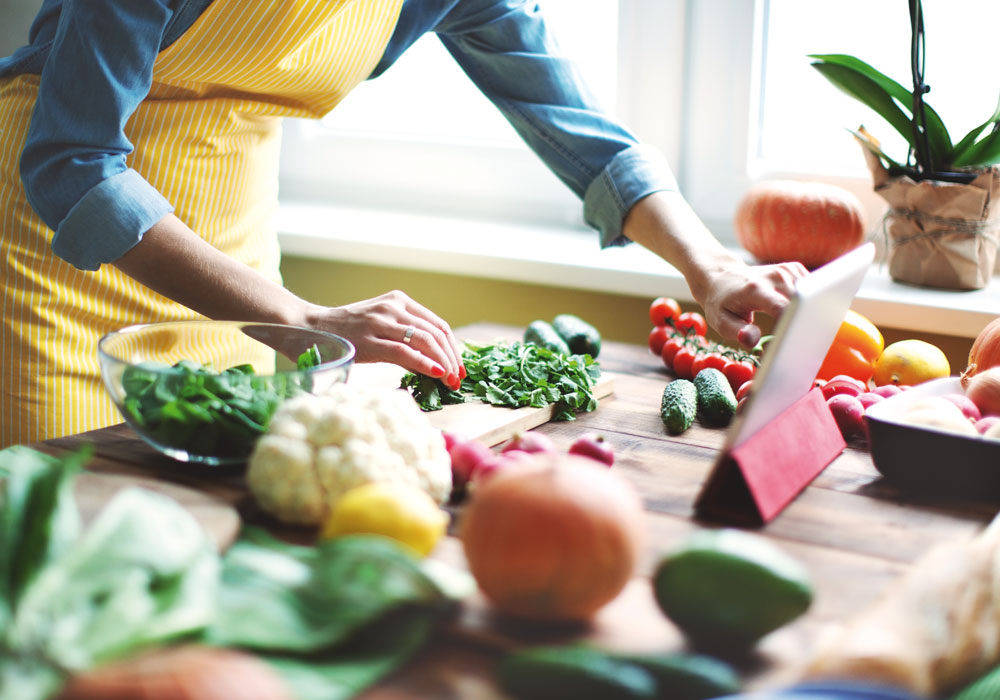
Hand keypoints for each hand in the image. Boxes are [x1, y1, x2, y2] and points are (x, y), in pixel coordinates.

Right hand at [311, 290, 464, 388]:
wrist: (309, 328)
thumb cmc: (346, 332)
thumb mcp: (380, 325)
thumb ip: (405, 337)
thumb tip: (434, 363)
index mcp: (399, 301)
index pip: (438, 324)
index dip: (453, 348)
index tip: (459, 368)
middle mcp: (393, 307)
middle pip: (436, 332)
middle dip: (452, 358)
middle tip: (458, 379)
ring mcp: (381, 321)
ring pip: (425, 340)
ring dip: (443, 363)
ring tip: (449, 381)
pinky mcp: (369, 339)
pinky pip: (404, 351)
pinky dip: (424, 363)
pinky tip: (435, 374)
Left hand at [697, 260, 807, 348]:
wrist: (721, 277)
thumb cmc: (721, 304)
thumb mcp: (721, 322)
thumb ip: (738, 332)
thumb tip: (753, 341)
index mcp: (755, 289)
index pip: (782, 308)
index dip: (789, 329)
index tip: (789, 344)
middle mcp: (774, 276)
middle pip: (802, 304)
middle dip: (802, 324)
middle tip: (793, 342)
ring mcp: (786, 270)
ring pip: (811, 297)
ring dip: (806, 314)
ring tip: (793, 326)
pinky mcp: (794, 269)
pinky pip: (811, 291)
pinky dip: (807, 304)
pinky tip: (795, 311)